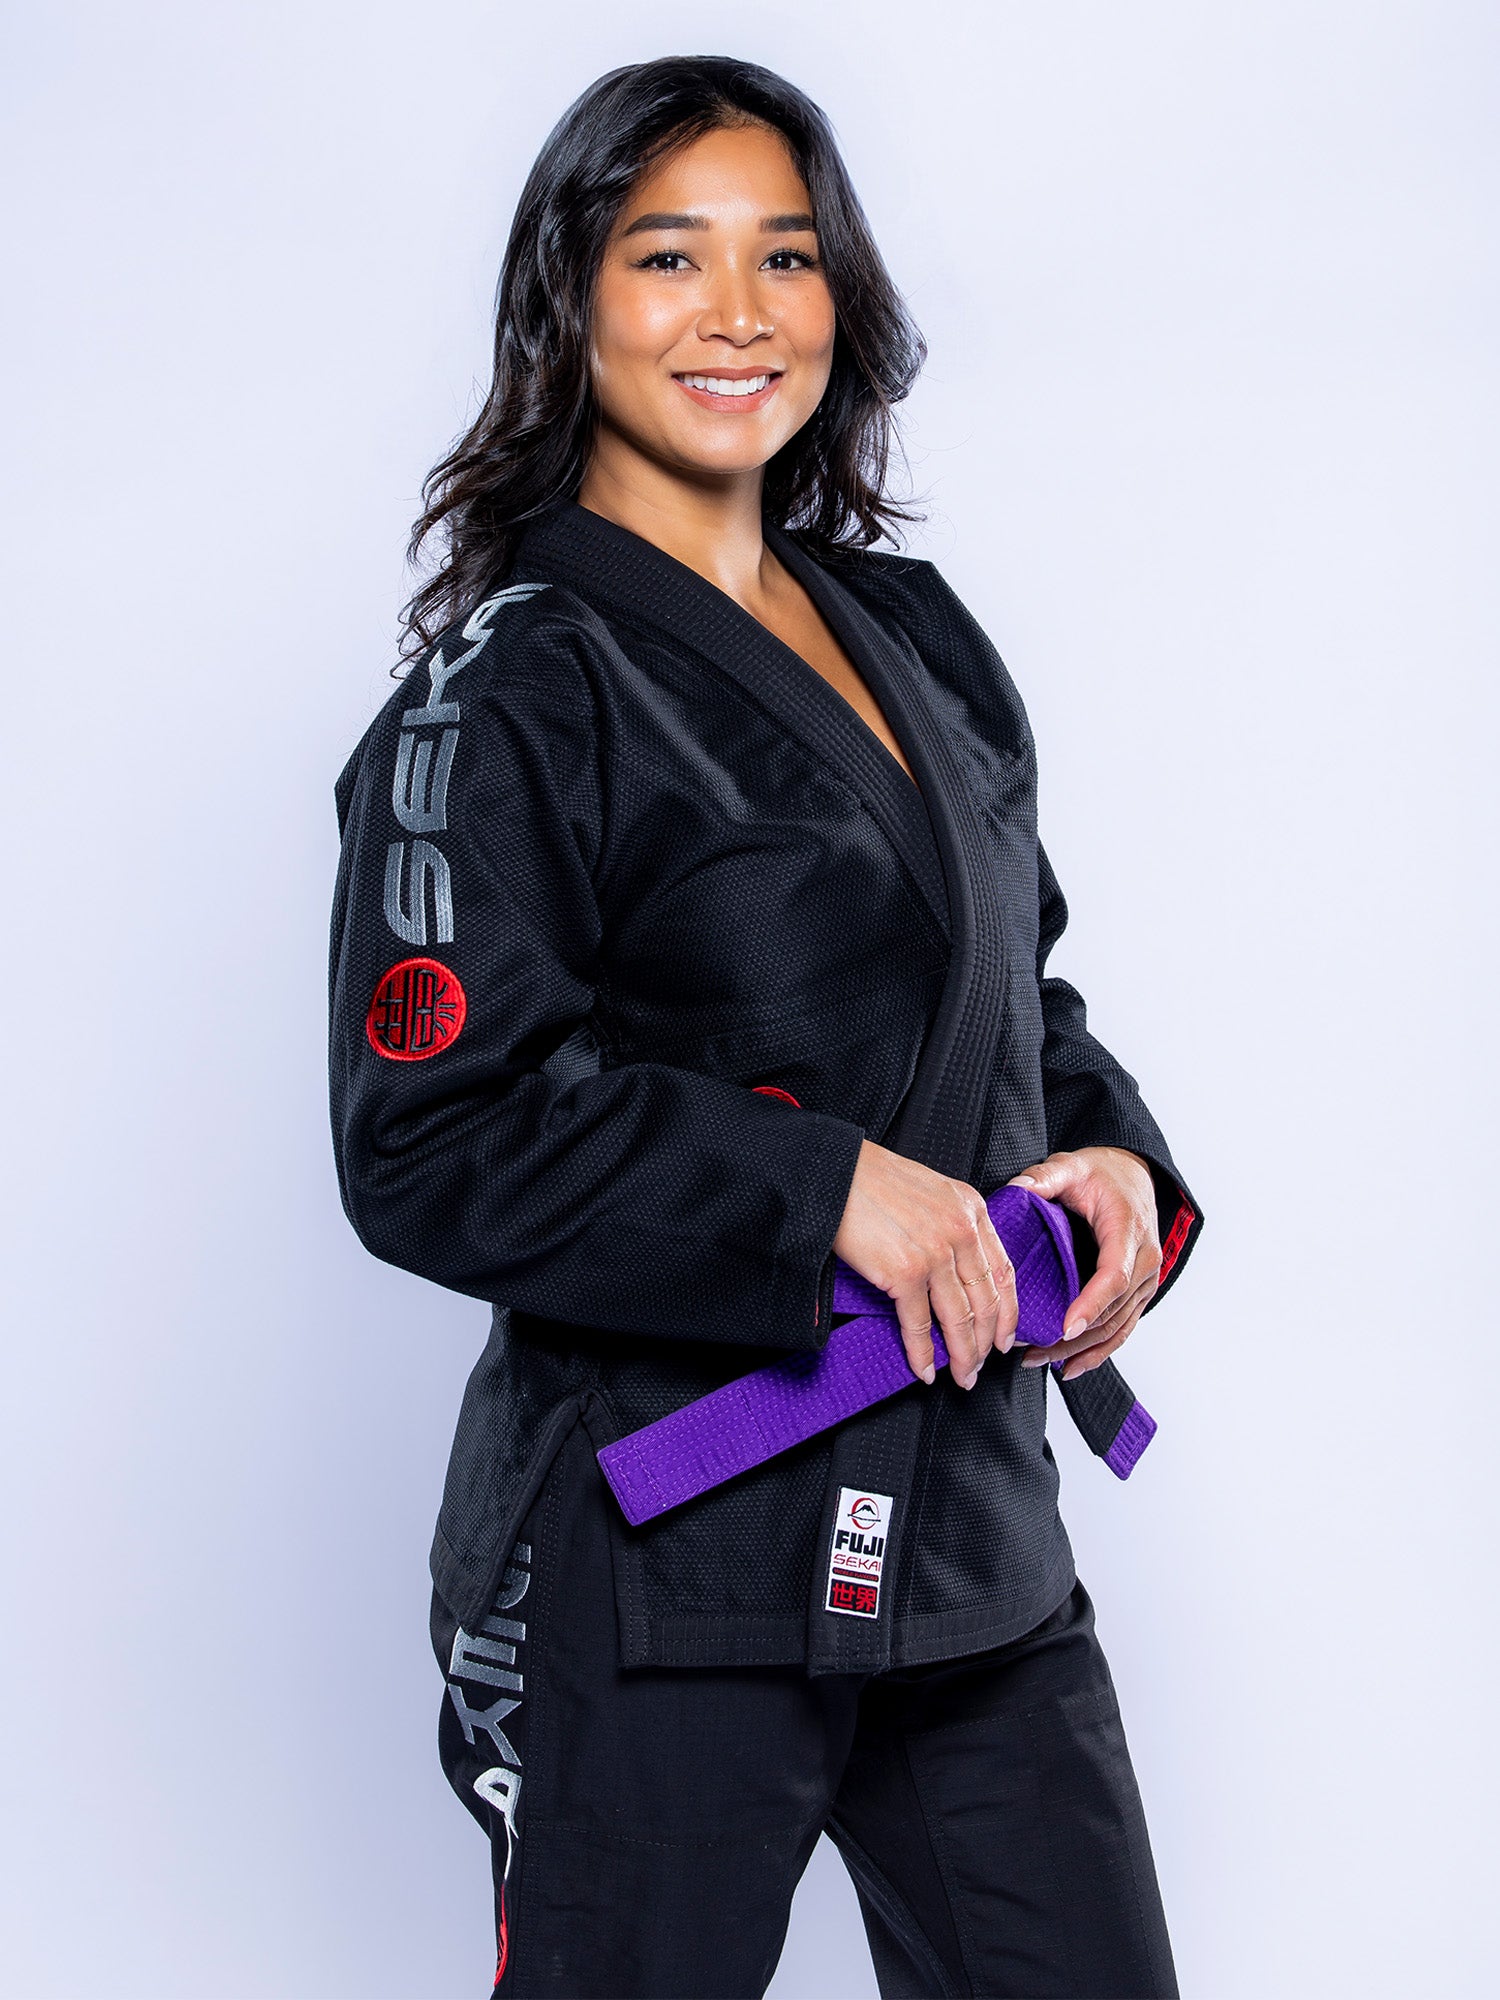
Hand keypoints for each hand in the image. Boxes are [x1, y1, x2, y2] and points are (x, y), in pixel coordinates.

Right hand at [832, 1139, 1019, 1389]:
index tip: (1004, 1337)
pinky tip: (924, 1369)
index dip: (1007, 1313)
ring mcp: (935, 1253)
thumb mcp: (932, 1192)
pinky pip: (919, 1324)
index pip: (1004, 1272)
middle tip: (980, 1367)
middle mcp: (961, 1231)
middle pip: (985, 1302)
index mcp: (971, 1209)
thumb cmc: (872, 1180)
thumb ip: (953, 1224)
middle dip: (985, 1344)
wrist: (835, 1171)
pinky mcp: (904, 1272)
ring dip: (962, 1356)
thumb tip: (957, 1269)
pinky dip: (922, 1353)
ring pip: (959, 1319)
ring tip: (960, 1377)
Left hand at [1007, 1148, 1161, 1381]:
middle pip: (1113, 1312)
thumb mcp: (1072, 1165)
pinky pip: (1124, 1329)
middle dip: (1073, 1338)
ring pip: (1118, 1328)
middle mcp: (1145, 1261)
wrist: (1134, 1173)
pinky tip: (1071, 1367)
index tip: (1065, 1328)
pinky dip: (1099, 1352)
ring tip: (1040, 1361)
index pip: (1114, 1277)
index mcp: (1128, 1232)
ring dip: (1081, 1351)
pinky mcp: (1140, 1292)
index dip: (1091, 1305)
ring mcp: (1146, 1280)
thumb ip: (1045, 1177)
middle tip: (1031, 1351)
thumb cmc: (1103, 1172)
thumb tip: (1017, 1190)